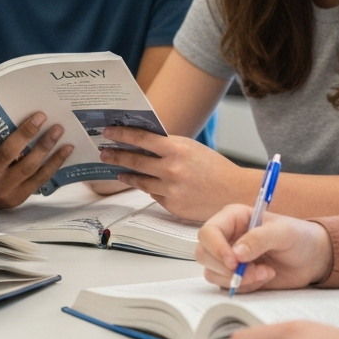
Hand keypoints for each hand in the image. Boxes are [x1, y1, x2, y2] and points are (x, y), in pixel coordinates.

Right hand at [0, 101, 73, 209]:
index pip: (9, 150)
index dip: (25, 134)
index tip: (40, 117)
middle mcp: (1, 182)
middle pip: (27, 164)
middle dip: (44, 145)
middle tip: (58, 127)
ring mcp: (12, 192)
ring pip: (37, 174)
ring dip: (54, 158)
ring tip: (68, 144)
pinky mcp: (20, 198)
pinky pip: (40, 183)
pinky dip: (53, 169)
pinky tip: (63, 157)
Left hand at [96, 127, 246, 220]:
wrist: (234, 192)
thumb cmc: (214, 167)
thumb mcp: (191, 148)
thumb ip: (168, 146)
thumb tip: (143, 143)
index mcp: (176, 149)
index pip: (141, 138)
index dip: (121, 134)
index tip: (108, 132)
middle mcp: (171, 169)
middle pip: (135, 160)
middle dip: (116, 155)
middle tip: (104, 152)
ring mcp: (170, 189)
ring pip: (140, 180)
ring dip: (126, 174)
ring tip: (118, 171)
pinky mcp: (172, 205)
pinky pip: (153, 194)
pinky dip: (148, 188)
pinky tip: (143, 184)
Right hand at [196, 205, 333, 290]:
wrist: (313, 259)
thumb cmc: (299, 237)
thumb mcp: (284, 232)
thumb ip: (259, 238)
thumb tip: (236, 253)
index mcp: (233, 218)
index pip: (208, 232)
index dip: (216, 248)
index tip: (234, 262)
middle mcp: (227, 237)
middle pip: (204, 254)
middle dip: (226, 268)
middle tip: (252, 270)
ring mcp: (230, 259)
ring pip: (212, 273)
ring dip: (238, 279)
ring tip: (265, 272)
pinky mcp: (236, 276)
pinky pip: (227, 286)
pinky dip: (245, 286)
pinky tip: (265, 277)